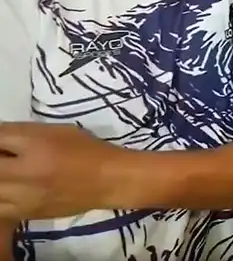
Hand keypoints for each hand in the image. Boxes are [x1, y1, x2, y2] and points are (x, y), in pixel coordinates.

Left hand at [0, 123, 122, 219]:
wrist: (109, 181)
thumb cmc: (88, 150)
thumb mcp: (59, 131)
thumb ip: (25, 134)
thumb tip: (0, 138)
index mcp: (36, 145)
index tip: (4, 140)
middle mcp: (25, 173)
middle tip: (6, 156)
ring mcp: (23, 197)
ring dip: (0, 179)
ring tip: (10, 174)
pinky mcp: (26, 214)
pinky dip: (2, 196)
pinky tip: (12, 189)